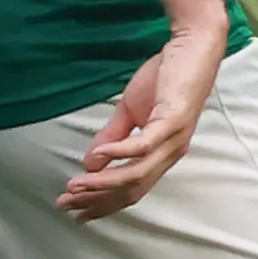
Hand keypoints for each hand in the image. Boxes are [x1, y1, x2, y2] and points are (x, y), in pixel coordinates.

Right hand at [63, 15, 228, 219]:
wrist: (192, 48)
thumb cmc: (165, 79)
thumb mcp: (131, 112)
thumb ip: (112, 138)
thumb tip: (90, 163)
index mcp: (163, 153)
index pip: (132, 189)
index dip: (103, 203)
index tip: (75, 211)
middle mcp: (171, 152)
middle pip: (132, 188)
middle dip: (96, 200)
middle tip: (65, 204)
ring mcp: (174, 138)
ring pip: (137, 173)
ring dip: (102, 182)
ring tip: (75, 185)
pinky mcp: (173, 120)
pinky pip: (145, 144)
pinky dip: (120, 153)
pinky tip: (97, 157)